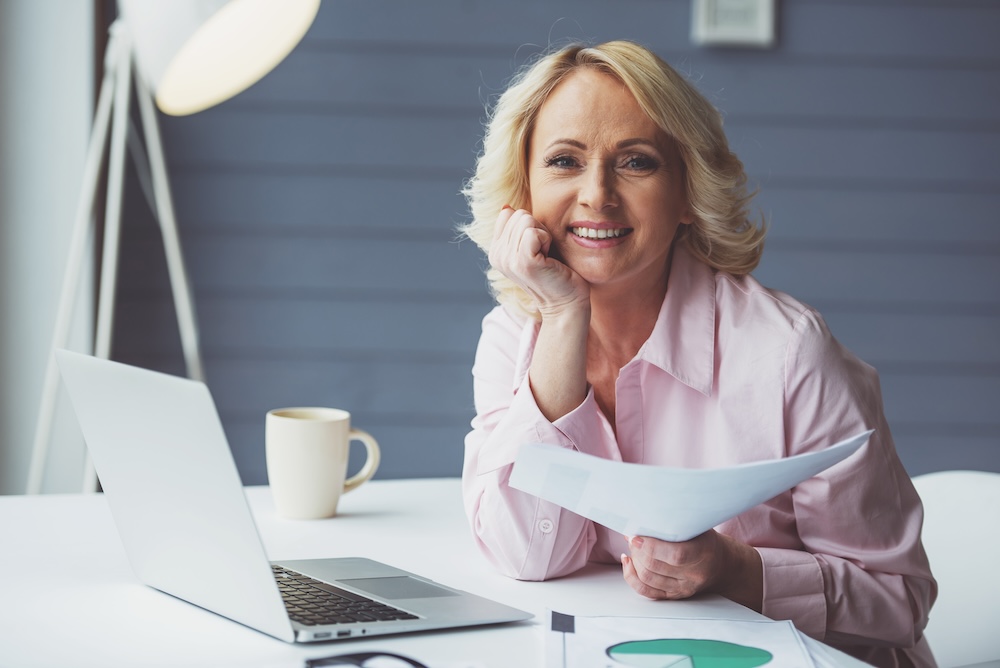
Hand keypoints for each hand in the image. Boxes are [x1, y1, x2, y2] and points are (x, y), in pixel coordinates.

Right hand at [488, 207, 588, 315]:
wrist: (565, 302)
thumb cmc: (554, 272)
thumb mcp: (531, 246)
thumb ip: (517, 228)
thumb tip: (506, 207)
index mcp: (496, 251)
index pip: (509, 214)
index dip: (529, 225)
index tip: (536, 247)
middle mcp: (497, 256)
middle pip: (519, 215)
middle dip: (538, 229)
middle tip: (544, 253)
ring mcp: (508, 260)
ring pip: (526, 221)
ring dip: (543, 236)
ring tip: (546, 257)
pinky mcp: (523, 263)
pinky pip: (533, 232)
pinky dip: (546, 240)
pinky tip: (548, 258)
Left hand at [621, 532, 762, 610]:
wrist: (719, 564)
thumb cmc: (703, 539)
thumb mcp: (696, 525)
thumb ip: (674, 522)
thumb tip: (642, 519)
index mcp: (702, 553)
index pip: (675, 554)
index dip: (651, 546)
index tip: (635, 535)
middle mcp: (693, 575)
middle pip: (655, 566)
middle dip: (637, 550)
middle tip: (632, 537)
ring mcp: (683, 588)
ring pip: (648, 579)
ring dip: (634, 560)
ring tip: (632, 547)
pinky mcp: (673, 595)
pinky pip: (646, 591)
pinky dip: (632, 576)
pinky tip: (628, 562)